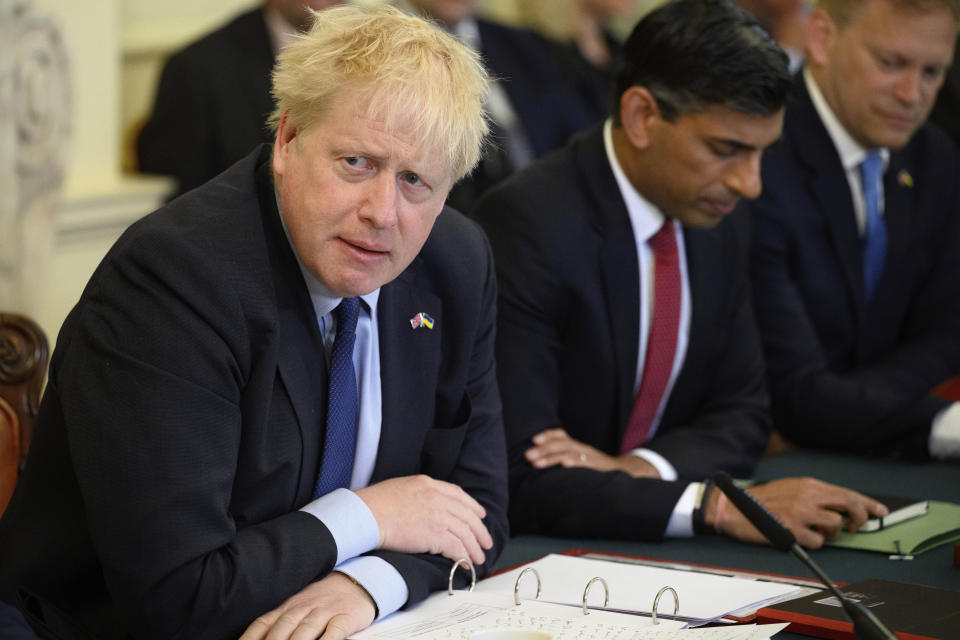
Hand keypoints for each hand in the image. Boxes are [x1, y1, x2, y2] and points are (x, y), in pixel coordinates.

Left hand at [240, 572, 375, 639]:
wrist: (356, 584)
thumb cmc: (322, 603)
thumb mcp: (298, 608)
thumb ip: (278, 625)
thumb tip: (257, 638)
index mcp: (288, 607)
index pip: (263, 623)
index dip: (250, 638)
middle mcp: (304, 608)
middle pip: (283, 628)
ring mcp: (325, 611)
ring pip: (306, 630)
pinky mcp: (345, 617)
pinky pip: (334, 632)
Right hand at [355, 475, 492, 564]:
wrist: (366, 515)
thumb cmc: (374, 504)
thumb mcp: (401, 487)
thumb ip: (419, 493)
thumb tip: (425, 506)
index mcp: (428, 484)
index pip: (458, 494)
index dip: (472, 506)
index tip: (479, 515)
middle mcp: (437, 497)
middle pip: (467, 515)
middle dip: (479, 530)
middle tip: (485, 541)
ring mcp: (438, 515)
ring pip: (465, 533)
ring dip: (474, 548)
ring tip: (478, 558)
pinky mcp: (435, 534)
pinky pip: (457, 548)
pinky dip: (464, 557)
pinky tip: (466, 564)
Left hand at [524, 429, 660, 477]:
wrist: (624, 474)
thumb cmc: (595, 469)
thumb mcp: (580, 461)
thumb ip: (564, 458)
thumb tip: (539, 462)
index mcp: (577, 446)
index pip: (561, 435)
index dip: (548, 435)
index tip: (533, 439)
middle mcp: (582, 449)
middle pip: (562, 444)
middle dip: (543, 449)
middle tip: (527, 455)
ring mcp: (590, 457)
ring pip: (569, 453)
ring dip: (551, 458)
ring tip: (537, 463)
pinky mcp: (598, 468)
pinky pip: (585, 464)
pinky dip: (574, 463)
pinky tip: (564, 465)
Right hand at [711, 477, 888, 548]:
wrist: (734, 507)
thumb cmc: (763, 500)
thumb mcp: (792, 488)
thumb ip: (816, 495)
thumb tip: (841, 507)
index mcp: (809, 485)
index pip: (847, 493)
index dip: (867, 504)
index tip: (881, 511)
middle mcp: (808, 497)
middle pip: (849, 506)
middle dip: (858, 519)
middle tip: (854, 527)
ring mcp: (800, 514)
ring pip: (836, 526)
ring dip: (832, 534)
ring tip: (818, 532)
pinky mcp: (792, 531)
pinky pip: (818, 543)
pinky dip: (814, 543)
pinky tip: (802, 537)